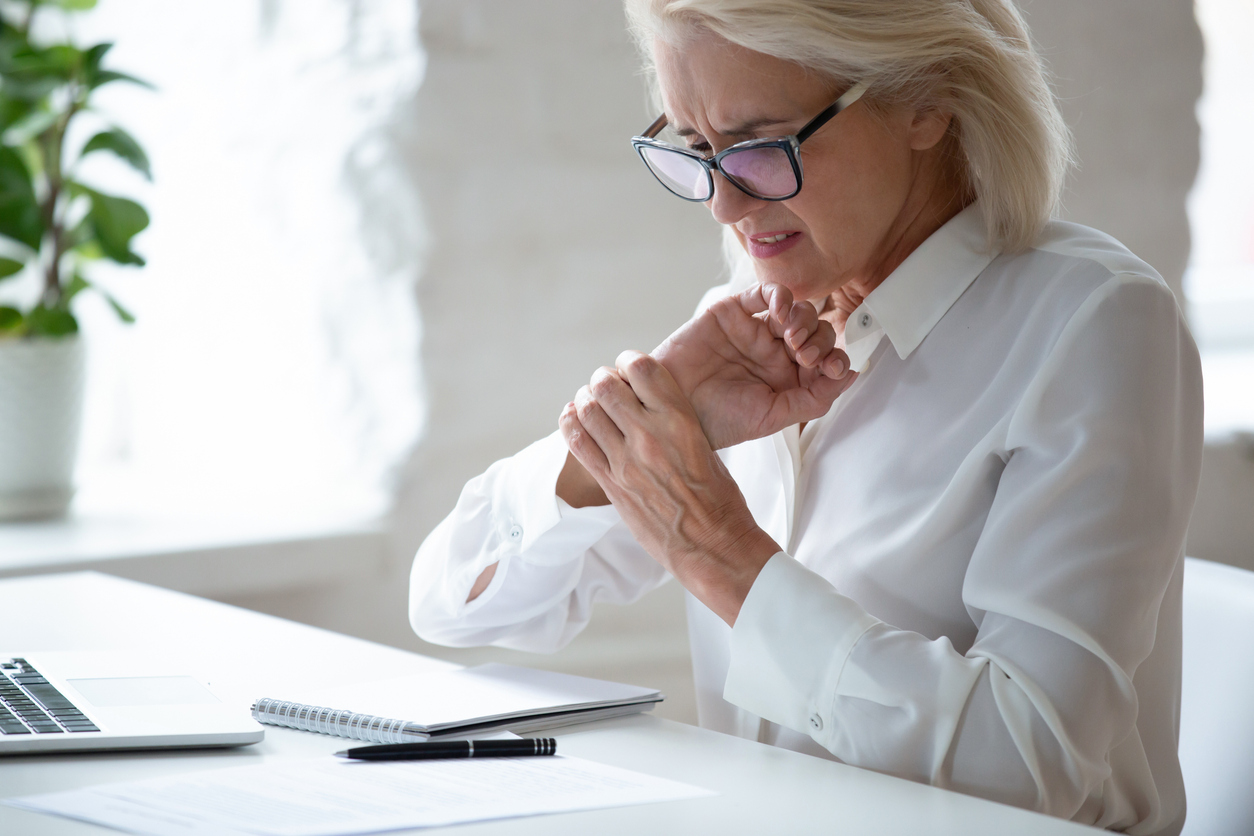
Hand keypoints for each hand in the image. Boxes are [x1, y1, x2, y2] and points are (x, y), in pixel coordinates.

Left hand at [559, 351, 780, 624]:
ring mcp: (625, 459)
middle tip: (606, 384)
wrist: (712, 543)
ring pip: (587, 410)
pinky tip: (574, 420)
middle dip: (603, 379)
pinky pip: (577, 443)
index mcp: (680, 419)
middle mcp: (649, 434)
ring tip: (590, 402)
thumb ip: (676, 421)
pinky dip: (571, 425)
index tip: (628, 366)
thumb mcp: (706, 445)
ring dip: (585, 400)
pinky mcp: (610, 483)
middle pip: (606, 385)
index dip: (629, 361)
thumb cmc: (718, 498)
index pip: (643, 368)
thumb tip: (651, 404)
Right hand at [652, 283, 855, 449]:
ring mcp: (755, 331)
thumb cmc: (718, 419)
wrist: (672, 408)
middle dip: (819, 340)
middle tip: (804, 355)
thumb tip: (852, 375)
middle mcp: (775, 353)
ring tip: (791, 337)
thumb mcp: (774, 417)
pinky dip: (780, 295)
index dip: (835, 359)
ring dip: (803, 318)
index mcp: (788, 379)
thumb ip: (814, 398)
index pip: (825, 359)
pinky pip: (764, 293)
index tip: (832, 368)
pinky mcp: (733, 312)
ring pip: (796, 310)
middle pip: (816, 331)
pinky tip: (780, 311)